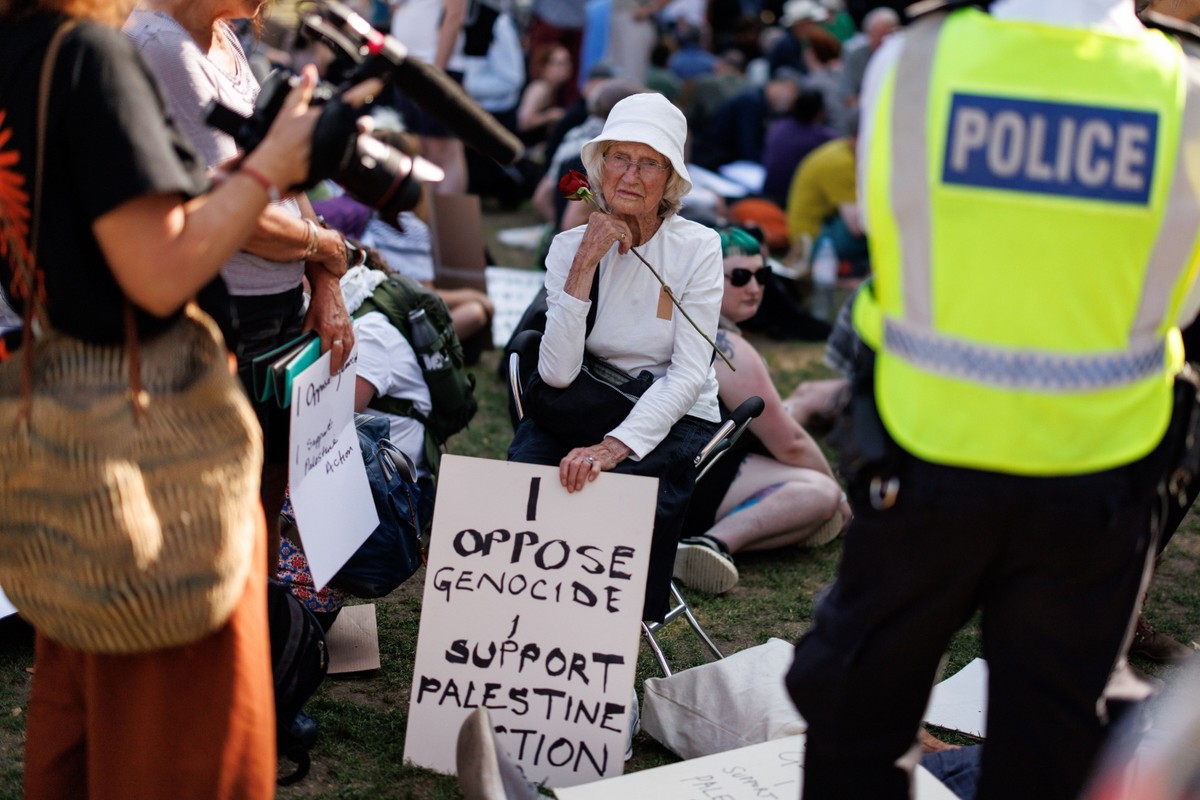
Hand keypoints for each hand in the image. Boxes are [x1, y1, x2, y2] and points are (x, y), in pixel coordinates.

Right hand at [248, 68, 384, 192]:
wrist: (278, 167)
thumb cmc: (282, 138)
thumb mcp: (289, 109)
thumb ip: (303, 90)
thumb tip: (310, 70)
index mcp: (327, 115)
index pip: (352, 99)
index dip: (367, 89)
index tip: (378, 83)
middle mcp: (338, 131)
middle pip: (362, 124)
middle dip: (363, 122)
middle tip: (360, 122)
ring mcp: (341, 149)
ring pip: (358, 140)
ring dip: (354, 136)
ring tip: (342, 138)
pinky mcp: (340, 164)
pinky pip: (351, 156)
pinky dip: (347, 151)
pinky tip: (335, 150)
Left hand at [304, 268, 354, 373]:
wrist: (328, 290)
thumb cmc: (317, 306)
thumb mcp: (308, 321)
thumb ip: (307, 335)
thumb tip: (306, 348)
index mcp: (327, 330)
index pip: (326, 350)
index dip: (325, 361)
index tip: (323, 369)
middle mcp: (338, 330)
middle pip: (339, 352)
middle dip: (336, 364)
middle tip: (334, 373)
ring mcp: (346, 327)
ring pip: (348, 348)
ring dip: (345, 358)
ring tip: (341, 366)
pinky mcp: (350, 325)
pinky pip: (352, 340)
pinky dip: (350, 349)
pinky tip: (346, 354)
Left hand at [559, 437, 630, 492]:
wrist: (608, 449)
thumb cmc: (590, 457)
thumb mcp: (579, 457)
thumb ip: (573, 465)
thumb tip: (566, 482)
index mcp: (574, 453)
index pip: (565, 462)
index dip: (563, 473)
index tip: (563, 483)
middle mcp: (581, 454)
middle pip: (574, 465)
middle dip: (571, 479)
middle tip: (570, 489)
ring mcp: (591, 456)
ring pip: (584, 466)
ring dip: (580, 478)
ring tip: (578, 488)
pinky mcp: (600, 460)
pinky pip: (596, 466)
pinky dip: (593, 473)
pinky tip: (590, 480)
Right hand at [582, 211, 632, 257]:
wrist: (586, 256)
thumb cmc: (590, 247)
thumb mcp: (595, 231)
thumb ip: (605, 225)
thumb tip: (619, 226)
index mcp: (596, 215)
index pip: (614, 218)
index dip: (619, 229)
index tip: (619, 237)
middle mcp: (601, 217)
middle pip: (621, 222)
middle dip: (625, 234)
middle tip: (624, 243)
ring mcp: (607, 223)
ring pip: (625, 230)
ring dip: (627, 240)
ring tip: (623, 249)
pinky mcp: (612, 231)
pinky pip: (625, 237)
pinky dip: (626, 245)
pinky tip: (622, 250)